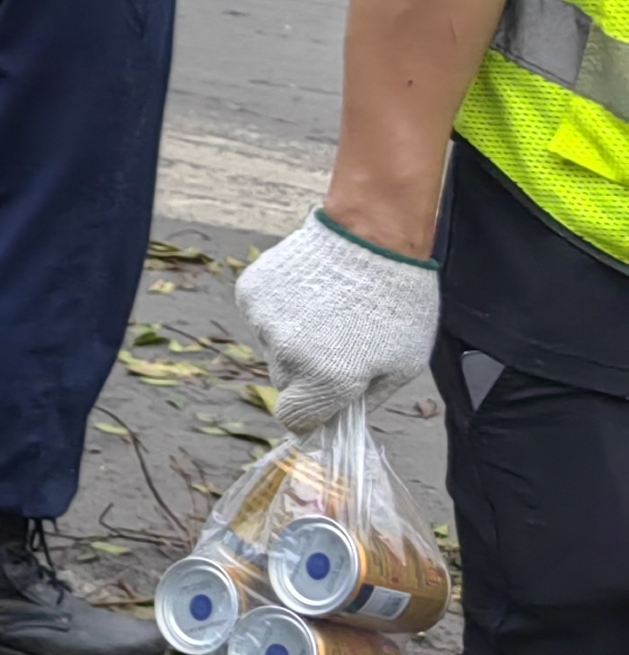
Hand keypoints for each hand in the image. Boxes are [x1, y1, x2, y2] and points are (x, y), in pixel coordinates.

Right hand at [235, 210, 439, 431]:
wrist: (371, 234)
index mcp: (330, 380)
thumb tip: (342, 418)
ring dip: (293, 339)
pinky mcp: (250, 295)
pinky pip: (261, 318)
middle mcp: (289, 356)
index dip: (311, 416)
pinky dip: (279, 311)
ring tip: (327, 309)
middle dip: (307, 374)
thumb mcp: (405, 362)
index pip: (297, 420)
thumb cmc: (398, 301)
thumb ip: (368, 398)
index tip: (323, 404)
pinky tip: (308, 292)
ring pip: (272, 349)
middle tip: (336, 344)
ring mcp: (264, 323)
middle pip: (286, 383)